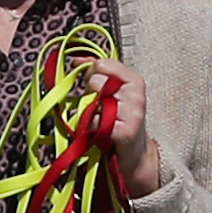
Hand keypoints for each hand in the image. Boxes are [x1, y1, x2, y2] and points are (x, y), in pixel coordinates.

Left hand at [84, 59, 161, 197]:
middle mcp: (136, 94)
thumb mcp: (112, 91)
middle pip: (96, 81)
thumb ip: (95, 71)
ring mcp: (133, 113)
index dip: (91, 73)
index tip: (94, 85)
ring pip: (94, 102)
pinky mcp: (125, 132)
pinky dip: (93, 129)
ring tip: (103, 120)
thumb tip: (75, 59)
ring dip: (92, 113)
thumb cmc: (119, 119)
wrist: (134, 154)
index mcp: (134, 80)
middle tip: (100, 107)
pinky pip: (95, 122)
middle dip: (91, 93)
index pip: (102, 64)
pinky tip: (102, 132)